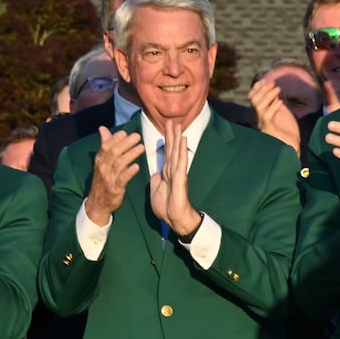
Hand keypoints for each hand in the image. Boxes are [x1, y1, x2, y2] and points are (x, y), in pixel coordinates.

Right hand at [84, 126, 143, 225]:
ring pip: (119, 164)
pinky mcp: (115, 188)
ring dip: (130, 154)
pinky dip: (129, 172)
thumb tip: (102, 128)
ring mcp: (108, 178)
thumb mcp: (102, 162)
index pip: (105, 146)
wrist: (98, 203)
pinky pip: (122, 179)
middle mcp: (102, 168)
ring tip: (141, 147)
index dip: (115, 139)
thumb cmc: (103, 179)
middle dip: (126, 143)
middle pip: (113, 153)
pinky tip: (137, 166)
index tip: (125, 132)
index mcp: (99, 160)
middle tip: (137, 136)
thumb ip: (105, 144)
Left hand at [149, 121, 201, 236]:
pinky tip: (183, 140)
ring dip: (177, 138)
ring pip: (177, 151)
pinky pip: (181, 161)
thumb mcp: (156, 190)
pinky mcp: (180, 177)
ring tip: (178, 125)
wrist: (174, 218)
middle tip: (172, 120)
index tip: (166, 128)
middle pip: (172, 148)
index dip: (166, 140)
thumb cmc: (166, 206)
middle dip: (172, 134)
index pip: (166, 153)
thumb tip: (156, 173)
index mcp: (166, 172)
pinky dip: (182, 150)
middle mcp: (173, 169)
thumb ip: (157, 179)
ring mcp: (178, 172)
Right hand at [249, 78, 300, 153]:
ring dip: (268, 95)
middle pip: (253, 99)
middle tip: (273, 83)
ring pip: (258, 106)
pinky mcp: (269, 130)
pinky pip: (267, 116)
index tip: (265, 80)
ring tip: (278, 90)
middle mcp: (259, 118)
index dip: (257, 87)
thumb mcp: (282, 113)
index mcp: (262, 113)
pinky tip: (280, 102)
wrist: (291, 148)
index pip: (253, 97)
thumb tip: (275, 90)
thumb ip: (277, 103)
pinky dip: (273, 107)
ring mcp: (263, 124)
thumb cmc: (287, 132)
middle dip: (262, 89)